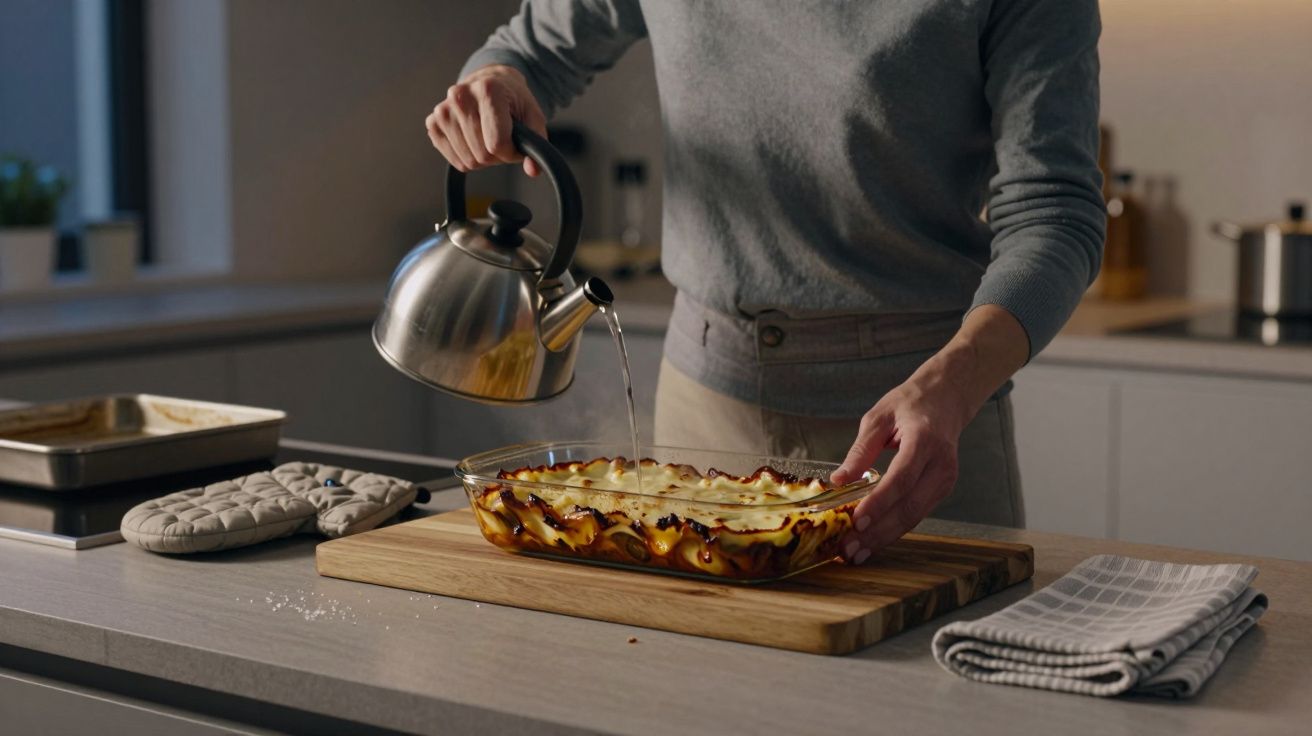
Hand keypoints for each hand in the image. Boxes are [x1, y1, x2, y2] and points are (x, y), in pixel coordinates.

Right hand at [425, 65, 547, 176]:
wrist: (490, 83)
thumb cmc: (513, 101)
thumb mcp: (533, 118)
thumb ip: (537, 145)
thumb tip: (533, 170)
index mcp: (488, 90)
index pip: (497, 143)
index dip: (511, 152)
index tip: (515, 143)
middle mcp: (461, 96)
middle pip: (482, 154)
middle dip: (497, 155)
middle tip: (502, 138)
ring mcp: (443, 110)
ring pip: (468, 161)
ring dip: (482, 158)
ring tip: (488, 137)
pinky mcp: (433, 123)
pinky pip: (454, 160)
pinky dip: (467, 157)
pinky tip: (473, 140)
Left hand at [830, 305, 1030, 563]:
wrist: (947, 399)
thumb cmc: (910, 404)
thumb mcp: (878, 417)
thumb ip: (860, 450)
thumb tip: (839, 481)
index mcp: (925, 441)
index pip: (902, 478)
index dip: (879, 503)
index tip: (856, 521)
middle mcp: (941, 465)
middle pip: (909, 506)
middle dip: (878, 532)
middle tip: (848, 549)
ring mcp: (946, 480)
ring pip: (914, 516)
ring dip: (883, 537)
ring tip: (855, 553)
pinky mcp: (942, 490)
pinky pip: (916, 514)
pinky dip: (893, 529)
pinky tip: (872, 540)